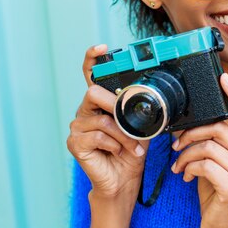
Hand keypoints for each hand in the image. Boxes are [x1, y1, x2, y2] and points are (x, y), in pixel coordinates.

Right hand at [67, 44, 148, 199]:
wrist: (124, 179)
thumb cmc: (130, 152)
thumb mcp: (141, 126)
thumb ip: (140, 110)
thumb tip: (153, 95)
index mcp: (100, 103)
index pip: (91, 75)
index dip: (92, 58)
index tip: (102, 48)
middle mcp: (85, 111)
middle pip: (93, 93)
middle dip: (116, 106)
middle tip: (131, 122)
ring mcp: (77, 126)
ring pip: (101, 119)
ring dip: (124, 135)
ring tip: (132, 146)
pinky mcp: (75, 143)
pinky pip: (97, 135)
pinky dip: (115, 144)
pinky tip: (118, 151)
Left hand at [171, 73, 227, 227]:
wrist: (222, 226)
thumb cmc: (215, 191)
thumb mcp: (213, 162)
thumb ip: (209, 143)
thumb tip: (186, 127)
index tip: (224, 77)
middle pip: (218, 128)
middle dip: (191, 134)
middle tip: (177, 145)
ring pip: (208, 146)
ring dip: (186, 155)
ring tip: (180, 166)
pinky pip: (204, 164)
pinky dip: (189, 168)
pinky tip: (187, 178)